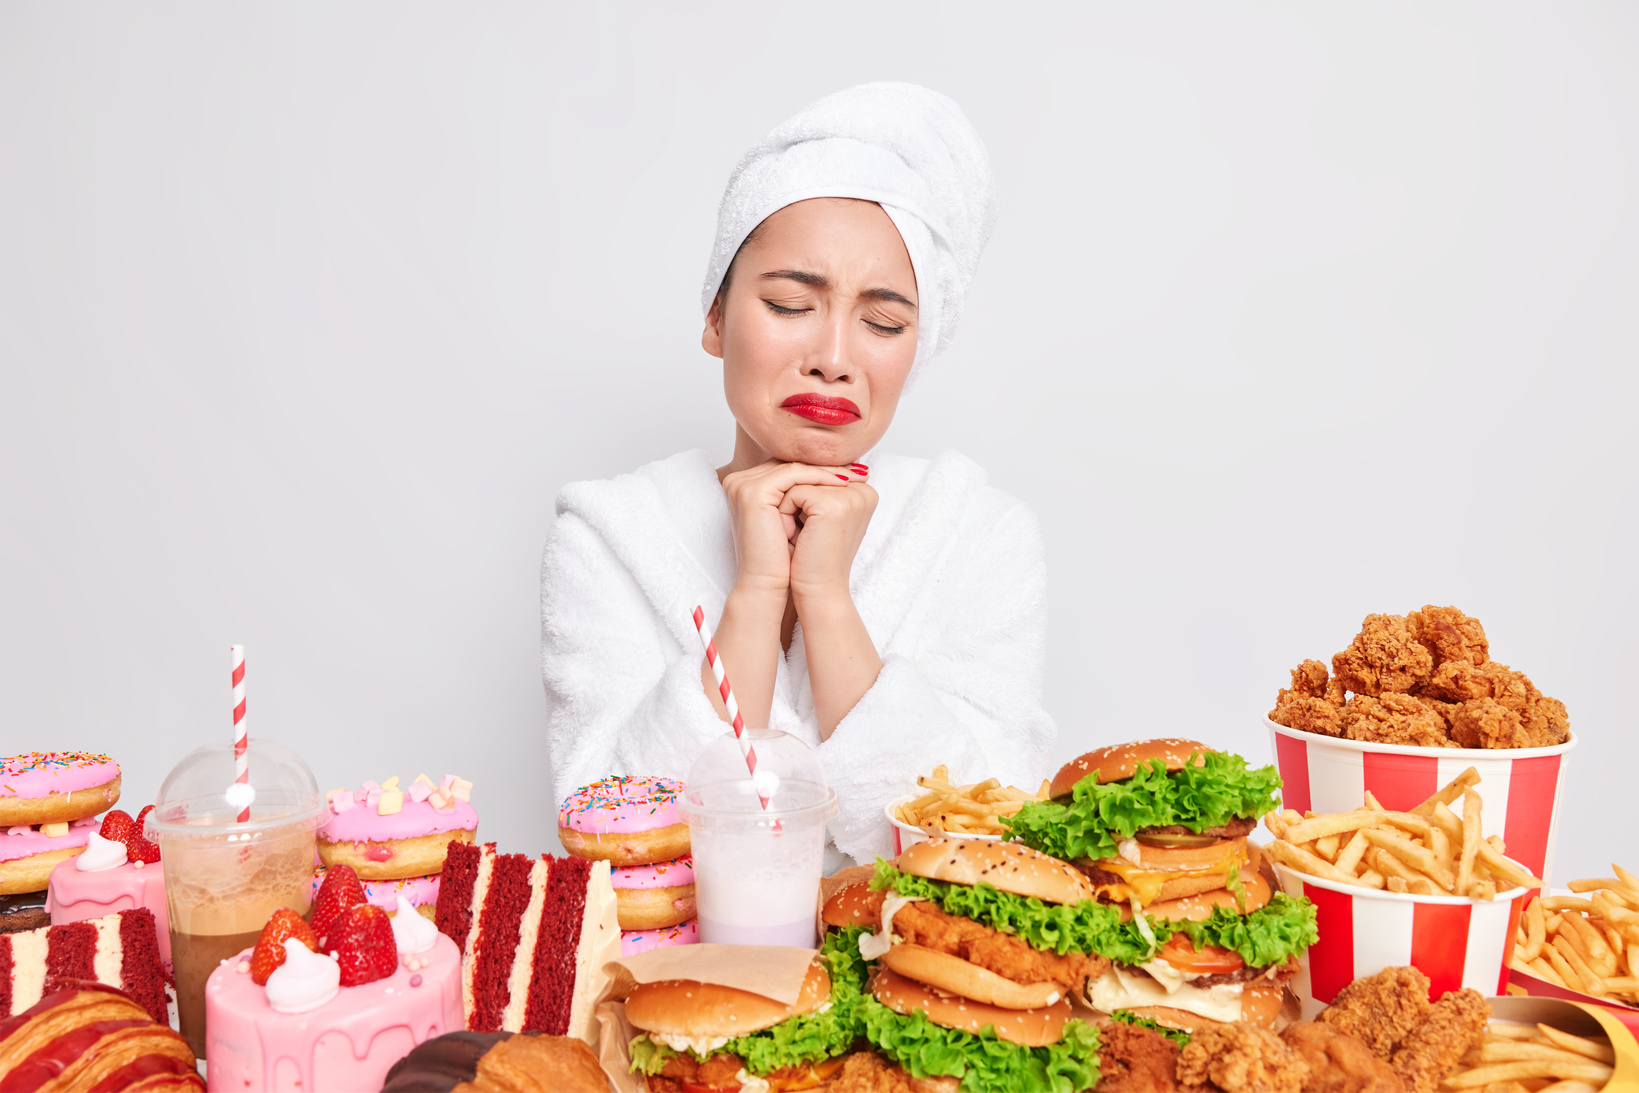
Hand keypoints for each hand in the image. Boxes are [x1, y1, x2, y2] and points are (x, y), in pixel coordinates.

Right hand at [720, 461, 867, 597]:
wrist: (767, 584)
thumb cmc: (783, 557)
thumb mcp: (796, 519)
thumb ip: (806, 493)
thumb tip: (843, 473)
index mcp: (746, 486)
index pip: (787, 467)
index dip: (819, 469)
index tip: (851, 472)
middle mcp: (739, 481)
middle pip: (790, 463)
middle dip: (825, 467)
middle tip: (858, 471)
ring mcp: (742, 485)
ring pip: (793, 467)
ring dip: (826, 471)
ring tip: (853, 477)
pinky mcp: (752, 492)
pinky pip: (792, 475)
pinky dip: (819, 477)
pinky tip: (841, 483)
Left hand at [783, 477, 877, 602]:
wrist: (818, 591)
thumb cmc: (814, 559)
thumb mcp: (819, 517)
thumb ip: (817, 487)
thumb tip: (799, 463)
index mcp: (864, 491)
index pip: (818, 474)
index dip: (801, 498)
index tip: (806, 529)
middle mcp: (864, 490)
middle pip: (808, 475)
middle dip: (794, 501)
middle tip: (801, 535)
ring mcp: (851, 496)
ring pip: (798, 482)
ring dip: (788, 509)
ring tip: (799, 537)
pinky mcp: (834, 504)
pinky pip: (792, 493)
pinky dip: (785, 515)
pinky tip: (797, 538)